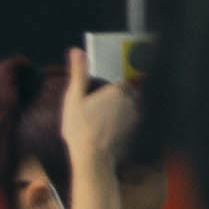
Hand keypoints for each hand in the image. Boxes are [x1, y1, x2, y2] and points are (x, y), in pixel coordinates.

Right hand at [59, 69, 137, 208]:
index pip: (122, 82)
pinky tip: (112, 131)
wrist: (92, 158)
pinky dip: (126, 124)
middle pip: (130, 94)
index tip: (102, 96)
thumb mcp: (73, 98)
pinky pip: (133, 122)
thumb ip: (79, 73)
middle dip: (120, 98)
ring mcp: (135, 118)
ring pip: (133, 108)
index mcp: (116, 90)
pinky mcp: (135, 132)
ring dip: (124, 110)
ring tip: (107, 120)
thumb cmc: (80, 128)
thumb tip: (76, 50)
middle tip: (102, 109)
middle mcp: (131, 102)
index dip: (113, 88)